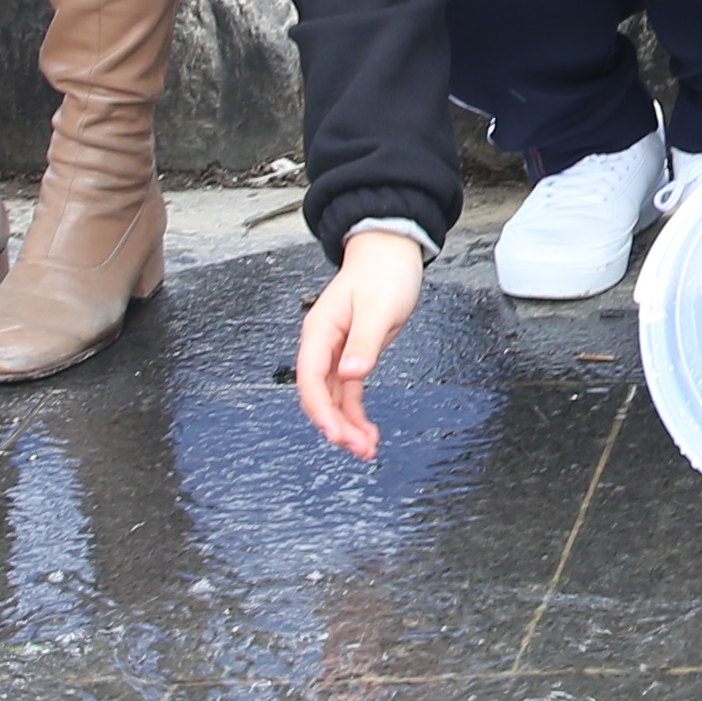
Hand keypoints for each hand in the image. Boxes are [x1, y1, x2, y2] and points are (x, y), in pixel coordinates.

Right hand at [295, 228, 432, 460]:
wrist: (390, 251)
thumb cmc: (383, 272)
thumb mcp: (379, 307)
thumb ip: (364, 341)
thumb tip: (351, 373)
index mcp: (320, 330)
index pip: (311, 378)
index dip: (321, 409)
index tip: (335, 433)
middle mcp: (322, 344)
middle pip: (320, 394)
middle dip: (336, 425)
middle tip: (359, 448)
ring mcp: (336, 353)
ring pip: (334, 399)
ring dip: (347, 425)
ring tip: (366, 449)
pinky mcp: (352, 357)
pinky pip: (348, 393)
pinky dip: (355, 414)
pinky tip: (366, 433)